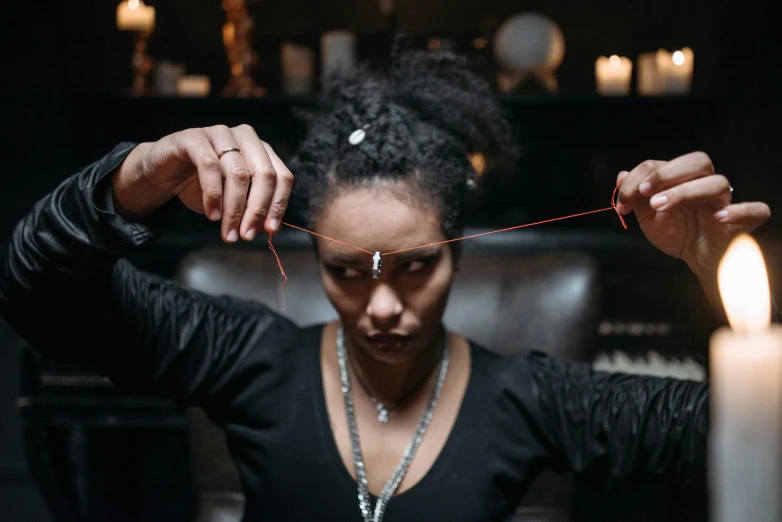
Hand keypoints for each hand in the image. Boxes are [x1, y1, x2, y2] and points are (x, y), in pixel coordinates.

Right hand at [113, 124, 293, 242]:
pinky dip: (213, 195)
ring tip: (228, 233)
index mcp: (261, 150)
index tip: (270, 231)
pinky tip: (212, 214)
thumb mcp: (232, 199)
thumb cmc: (202, 186)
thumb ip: (252, 208)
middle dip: (258, 210)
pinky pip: (209, 166)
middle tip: (247, 235)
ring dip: (235, 209)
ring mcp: (220, 133)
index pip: (282, 177)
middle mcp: (245, 137)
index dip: (278, 205)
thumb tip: (269, 228)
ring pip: (239, 174)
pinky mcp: (193, 137)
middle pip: (265, 175)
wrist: (162, 172)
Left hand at [616, 152, 769, 279]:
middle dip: (666, 173)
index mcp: (683, 180)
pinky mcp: (742, 223)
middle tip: (644, 192)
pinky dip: (738, 211)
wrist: (696, 259)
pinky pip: (755, 210)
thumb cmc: (676, 234)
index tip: (625, 196)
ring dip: (685, 192)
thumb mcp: (649, 218)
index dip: (642, 176)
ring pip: (718, 183)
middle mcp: (705, 186)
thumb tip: (621, 176)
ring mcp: (724, 203)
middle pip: (698, 162)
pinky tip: (718, 217)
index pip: (665, 163)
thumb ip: (636, 198)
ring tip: (660, 206)